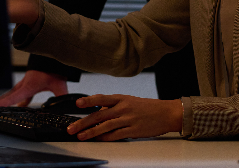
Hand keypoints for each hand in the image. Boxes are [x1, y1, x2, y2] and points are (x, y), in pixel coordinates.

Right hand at [0, 70, 67, 106]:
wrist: (54, 54)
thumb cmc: (54, 67)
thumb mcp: (59, 83)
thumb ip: (61, 96)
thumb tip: (65, 105)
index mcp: (28, 86)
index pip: (11, 97)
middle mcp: (23, 85)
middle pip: (5, 96)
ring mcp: (24, 85)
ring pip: (9, 95)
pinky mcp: (29, 84)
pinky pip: (19, 94)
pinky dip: (16, 101)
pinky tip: (19, 108)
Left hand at [65, 95, 181, 140]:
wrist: (166, 113)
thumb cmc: (148, 107)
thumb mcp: (130, 101)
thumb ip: (114, 105)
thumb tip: (98, 110)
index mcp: (122, 98)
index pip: (102, 98)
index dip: (89, 101)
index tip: (77, 104)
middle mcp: (124, 108)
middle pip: (99, 115)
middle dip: (83, 122)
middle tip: (71, 128)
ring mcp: (128, 119)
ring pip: (105, 126)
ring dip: (91, 132)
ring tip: (80, 136)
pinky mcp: (133, 131)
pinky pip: (116, 135)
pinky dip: (105, 138)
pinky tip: (98, 140)